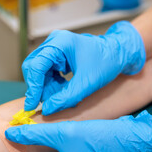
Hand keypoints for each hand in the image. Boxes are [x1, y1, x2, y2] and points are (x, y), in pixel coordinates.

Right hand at [22, 21, 145, 114]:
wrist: (119, 54)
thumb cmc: (106, 63)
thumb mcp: (86, 84)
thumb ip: (65, 98)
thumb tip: (46, 110)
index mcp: (59, 43)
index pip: (36, 66)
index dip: (33, 88)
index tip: (31, 105)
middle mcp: (53, 42)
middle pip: (33, 67)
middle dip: (39, 87)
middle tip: (47, 103)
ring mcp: (55, 47)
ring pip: (39, 71)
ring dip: (46, 87)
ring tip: (60, 96)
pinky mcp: (58, 54)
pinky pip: (46, 71)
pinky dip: (51, 83)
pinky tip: (62, 89)